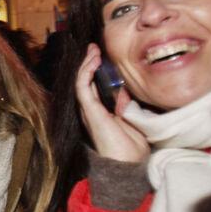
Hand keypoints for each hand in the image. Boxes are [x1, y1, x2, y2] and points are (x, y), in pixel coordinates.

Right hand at [75, 43, 148, 162]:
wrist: (128, 164)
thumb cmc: (130, 149)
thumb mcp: (130, 120)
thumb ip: (124, 105)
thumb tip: (124, 92)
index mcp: (99, 113)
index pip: (92, 86)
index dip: (94, 69)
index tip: (101, 55)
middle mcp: (90, 110)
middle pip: (83, 81)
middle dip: (87, 62)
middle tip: (93, 47)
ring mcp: (88, 110)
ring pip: (80, 81)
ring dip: (85, 63)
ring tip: (92, 49)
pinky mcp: (89, 111)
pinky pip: (82, 86)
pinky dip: (86, 71)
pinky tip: (93, 60)